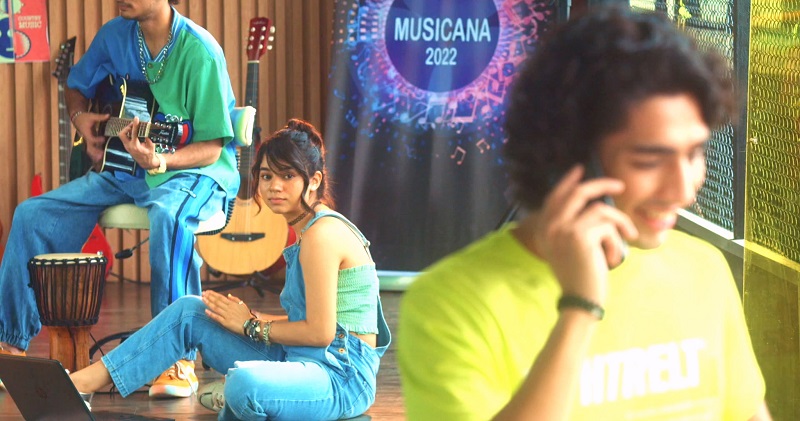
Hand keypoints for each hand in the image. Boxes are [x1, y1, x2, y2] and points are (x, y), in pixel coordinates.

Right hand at [73, 112, 109, 164]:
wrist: (77, 118)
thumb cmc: (84, 117)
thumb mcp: (92, 116)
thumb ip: (100, 117)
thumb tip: (108, 115)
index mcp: (86, 132)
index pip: (91, 138)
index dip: (96, 139)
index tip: (103, 139)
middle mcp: (86, 137)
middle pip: (89, 146)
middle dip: (94, 151)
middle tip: (101, 156)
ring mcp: (87, 140)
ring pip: (89, 148)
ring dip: (94, 154)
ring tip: (100, 159)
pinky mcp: (89, 140)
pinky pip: (91, 148)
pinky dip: (94, 152)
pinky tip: (99, 158)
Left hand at [118, 117, 159, 169]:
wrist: (146, 163)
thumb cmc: (150, 155)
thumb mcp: (151, 146)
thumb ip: (148, 139)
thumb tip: (146, 131)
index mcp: (135, 146)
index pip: (134, 133)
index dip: (135, 125)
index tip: (136, 118)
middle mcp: (129, 146)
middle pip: (122, 134)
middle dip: (126, 128)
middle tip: (133, 125)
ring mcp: (126, 146)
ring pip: (122, 135)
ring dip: (127, 130)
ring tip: (134, 128)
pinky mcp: (127, 146)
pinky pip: (125, 138)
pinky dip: (128, 133)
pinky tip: (134, 132)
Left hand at [202, 290, 253, 334]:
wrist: (249, 325)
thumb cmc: (246, 315)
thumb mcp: (242, 304)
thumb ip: (235, 299)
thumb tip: (228, 295)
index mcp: (232, 304)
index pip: (221, 297)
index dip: (213, 294)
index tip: (207, 291)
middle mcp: (228, 308)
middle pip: (217, 301)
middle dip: (209, 297)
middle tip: (202, 293)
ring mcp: (226, 315)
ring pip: (216, 308)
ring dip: (208, 303)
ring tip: (202, 299)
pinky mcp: (225, 322)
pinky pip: (217, 317)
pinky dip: (211, 314)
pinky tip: (205, 311)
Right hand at [530, 165, 636, 304]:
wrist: (580, 300)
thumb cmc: (579, 277)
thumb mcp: (569, 249)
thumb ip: (572, 226)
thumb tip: (593, 204)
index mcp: (543, 229)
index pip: (554, 196)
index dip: (568, 181)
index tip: (580, 169)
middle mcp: (550, 226)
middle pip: (578, 193)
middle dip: (602, 185)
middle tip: (620, 186)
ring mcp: (563, 229)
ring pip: (601, 210)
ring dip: (620, 223)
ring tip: (627, 238)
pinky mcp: (580, 235)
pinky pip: (609, 226)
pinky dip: (618, 241)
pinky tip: (615, 258)